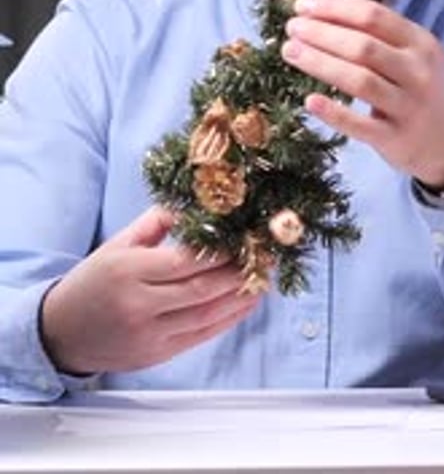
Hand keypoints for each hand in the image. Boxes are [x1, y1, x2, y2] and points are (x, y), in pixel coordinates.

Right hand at [40, 206, 258, 374]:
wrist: (63, 332)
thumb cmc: (94, 281)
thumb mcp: (117, 244)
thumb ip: (155, 222)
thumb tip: (193, 206)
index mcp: (128, 271)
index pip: (184, 261)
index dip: (219, 252)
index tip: (243, 238)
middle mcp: (139, 304)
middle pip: (201, 288)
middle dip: (238, 272)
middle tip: (263, 256)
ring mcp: (149, 333)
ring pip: (206, 314)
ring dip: (240, 297)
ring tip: (263, 278)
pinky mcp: (157, 354)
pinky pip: (200, 335)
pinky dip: (228, 319)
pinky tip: (246, 304)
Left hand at [282, 0, 443, 187]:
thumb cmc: (429, 89)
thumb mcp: (419, 54)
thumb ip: (383, 37)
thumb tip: (326, 15)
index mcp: (420, 43)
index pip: (373, 16)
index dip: (335, 8)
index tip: (303, 6)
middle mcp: (417, 72)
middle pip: (362, 46)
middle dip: (321, 33)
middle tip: (291, 28)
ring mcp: (408, 107)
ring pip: (359, 81)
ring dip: (320, 63)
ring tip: (290, 52)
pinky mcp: (396, 139)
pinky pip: (361, 125)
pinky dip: (334, 113)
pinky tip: (310, 101)